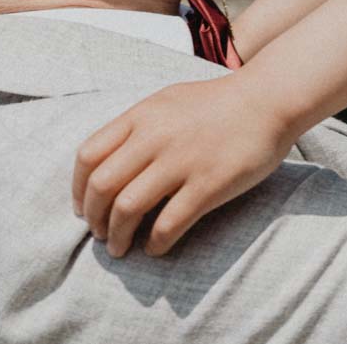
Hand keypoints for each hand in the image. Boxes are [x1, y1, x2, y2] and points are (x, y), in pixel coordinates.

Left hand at [72, 72, 293, 257]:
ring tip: (121, 248)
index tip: (83, 208)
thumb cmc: (218, 103)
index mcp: (142, 115)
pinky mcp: (208, 184)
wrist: (268, 99)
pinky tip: (156, 247)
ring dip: (118, 236)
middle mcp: (155, 137)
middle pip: (102, 186)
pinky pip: (168, 224)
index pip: (88, 156)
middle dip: (94, 218)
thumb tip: (109, 161)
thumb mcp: (168, 102)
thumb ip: (138, 127)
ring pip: (128, 208)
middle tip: (100, 234)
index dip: (78, 189)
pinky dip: (155, 243)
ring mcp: (181, 161)